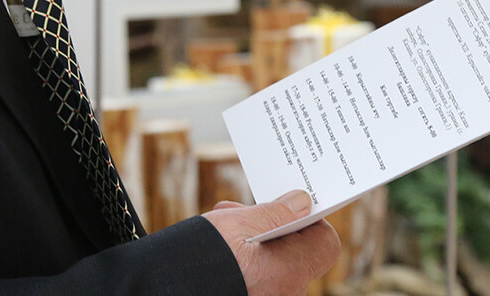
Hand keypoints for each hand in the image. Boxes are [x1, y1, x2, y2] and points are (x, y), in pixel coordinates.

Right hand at [203, 190, 340, 294]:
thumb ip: (274, 213)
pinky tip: (221, 241)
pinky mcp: (252, 295)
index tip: (289, 204)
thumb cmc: (203, 260)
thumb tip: (303, 203)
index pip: (325, 244)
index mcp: (289, 272)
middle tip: (244, 209)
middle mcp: (285, 292)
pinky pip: (259, 274)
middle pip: (295, 250)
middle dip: (271, 224)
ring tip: (224, 220)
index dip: (312, 220)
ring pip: (273, 260)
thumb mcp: (236, 225)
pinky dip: (245, 257)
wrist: (164, 288)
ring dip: (254, 238)